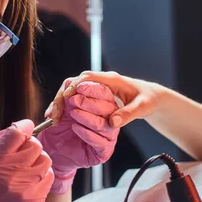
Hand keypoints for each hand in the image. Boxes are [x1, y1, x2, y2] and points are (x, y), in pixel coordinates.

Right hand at [0, 120, 53, 201]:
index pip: (18, 133)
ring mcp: (27, 190)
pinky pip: (49, 176)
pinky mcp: (36, 201)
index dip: (22, 126)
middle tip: (20, 152)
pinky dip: (41, 174)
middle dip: (28, 144)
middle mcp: (13, 175)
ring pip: (45, 159)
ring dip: (36, 159)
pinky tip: (29, 179)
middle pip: (35, 145)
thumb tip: (20, 128)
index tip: (22, 128)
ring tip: (25, 167)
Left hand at [39, 81, 118, 193]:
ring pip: (105, 125)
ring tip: (73, 114)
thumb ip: (66, 96)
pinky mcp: (104, 152)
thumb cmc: (61, 127)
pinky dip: (87, 133)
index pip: (105, 93)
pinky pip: (100, 142)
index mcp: (103, 105)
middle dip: (89, 102)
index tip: (80, 87)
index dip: (93, 89)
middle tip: (74, 100)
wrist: (54, 149)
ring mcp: (108, 136)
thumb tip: (71, 87)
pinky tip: (76, 128)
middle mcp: (109, 120)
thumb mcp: (61, 107)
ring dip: (87, 117)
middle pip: (108, 108)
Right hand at [48, 71, 165, 127]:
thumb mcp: (143, 107)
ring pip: (72, 91)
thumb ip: (129, 114)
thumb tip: (112, 123)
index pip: (88, 77)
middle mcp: (100, 82)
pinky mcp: (93, 96)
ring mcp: (95, 89)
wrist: (151, 97)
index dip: (75, 85)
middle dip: (62, 96)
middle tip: (54, 112)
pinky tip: (56, 118)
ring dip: (60, 102)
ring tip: (51, 116)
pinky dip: (64, 107)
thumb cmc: (148, 100)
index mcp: (111, 79)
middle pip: (75, 83)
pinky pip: (75, 99)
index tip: (66, 97)